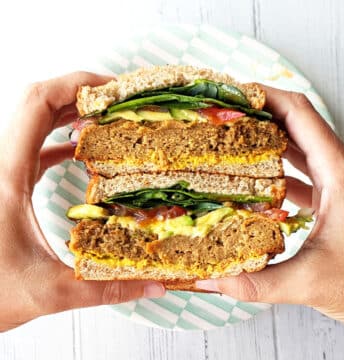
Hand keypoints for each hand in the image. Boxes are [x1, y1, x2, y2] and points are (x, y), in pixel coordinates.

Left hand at [0, 72, 164, 331]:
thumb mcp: (49, 293)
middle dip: (80, 92)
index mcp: (8, 175)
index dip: (76, 84)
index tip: (113, 89)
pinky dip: (60, 140)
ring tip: (106, 117)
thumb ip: (106, 290)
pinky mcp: (7, 183)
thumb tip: (154, 285)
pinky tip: (80, 151)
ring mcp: (3, 171)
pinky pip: (35, 147)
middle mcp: (2, 164)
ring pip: (35, 122)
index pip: (38, 104)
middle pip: (38, 102)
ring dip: (70, 113)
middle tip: (118, 100)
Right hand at [196, 87, 343, 327]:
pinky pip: (300, 168)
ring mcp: (337, 181)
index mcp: (339, 173)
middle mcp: (339, 168)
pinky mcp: (332, 195)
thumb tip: (213, 280)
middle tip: (224, 115)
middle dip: (259, 112)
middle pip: (295, 121)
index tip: (234, 93)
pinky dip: (275, 165)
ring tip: (232, 139)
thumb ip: (259, 283)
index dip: (266, 96)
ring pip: (297, 143)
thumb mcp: (312, 283)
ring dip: (266, 137)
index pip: (299, 113)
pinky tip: (254, 178)